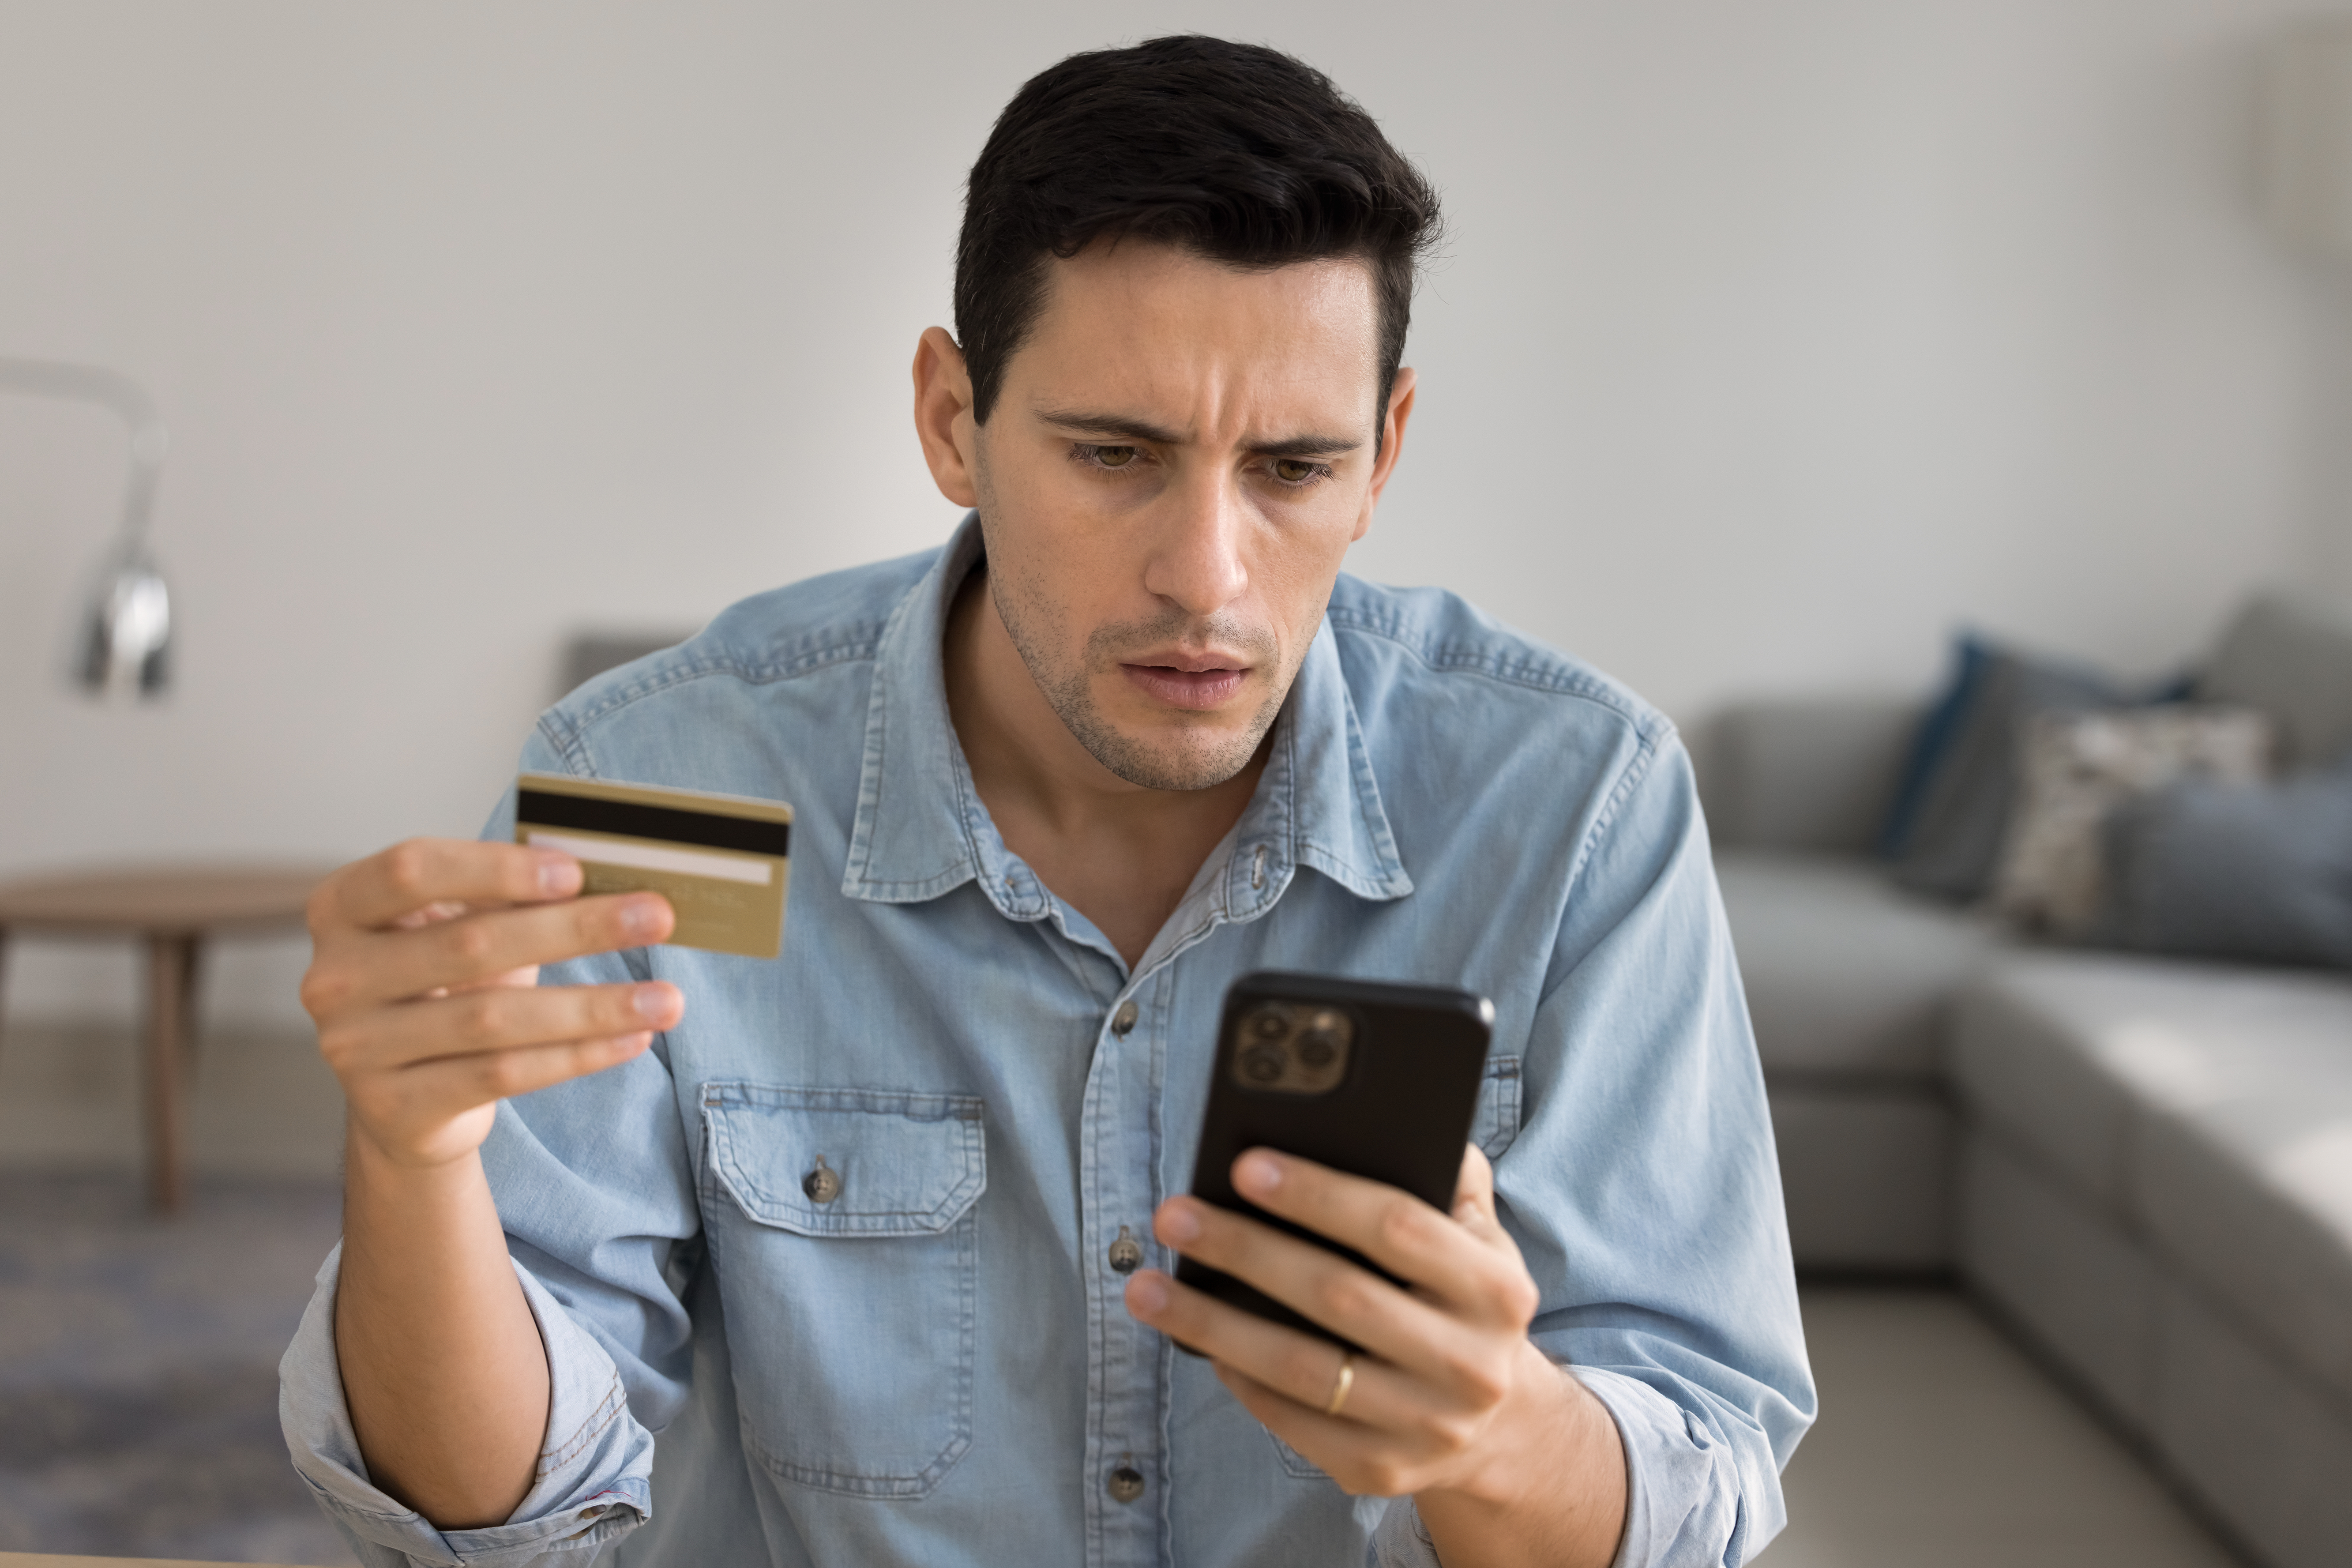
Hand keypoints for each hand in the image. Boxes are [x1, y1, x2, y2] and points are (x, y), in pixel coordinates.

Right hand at [301, 838, 683, 1169]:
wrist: (403, 1099)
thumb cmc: (443, 988)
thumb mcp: (459, 931)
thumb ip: (508, 901)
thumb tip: (611, 879)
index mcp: (341, 908)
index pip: (412, 869)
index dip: (496, 867)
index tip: (577, 870)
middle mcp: (333, 977)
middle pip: (469, 944)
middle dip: (576, 928)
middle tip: (657, 916)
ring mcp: (355, 1047)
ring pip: (493, 1020)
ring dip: (594, 1005)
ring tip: (667, 998)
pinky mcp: (394, 1106)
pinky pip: (501, 1075)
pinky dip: (576, 1055)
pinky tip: (631, 1039)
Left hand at [1124, 1144, 1565, 1499]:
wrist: (1501, 1423)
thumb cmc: (1463, 1299)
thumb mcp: (1480, 1236)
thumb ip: (1446, 1172)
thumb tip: (1381, 1108)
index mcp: (1496, 1289)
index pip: (1397, 1227)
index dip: (1317, 1194)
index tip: (1244, 1165)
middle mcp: (1470, 1362)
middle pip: (1338, 1295)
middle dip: (1245, 1250)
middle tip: (1173, 1214)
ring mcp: (1426, 1424)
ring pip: (1302, 1368)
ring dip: (1211, 1325)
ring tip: (1145, 1286)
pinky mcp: (1382, 1469)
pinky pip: (1293, 1421)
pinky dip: (1240, 1378)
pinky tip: (1199, 1343)